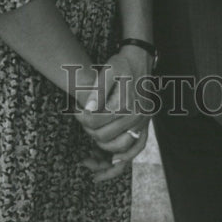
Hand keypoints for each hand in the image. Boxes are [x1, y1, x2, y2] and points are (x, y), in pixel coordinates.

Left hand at [74, 49, 151, 180]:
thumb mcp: (108, 71)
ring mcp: (142, 121)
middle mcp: (136, 115)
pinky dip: (127, 156)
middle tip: (81, 120)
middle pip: (105, 136)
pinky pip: (138, 147)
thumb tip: (87, 109)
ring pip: (120, 147)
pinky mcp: (146, 123)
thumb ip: (97, 90)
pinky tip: (113, 161)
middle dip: (88, 131)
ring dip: (103, 147)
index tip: (75, 110)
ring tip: (92, 137)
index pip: (95, 122)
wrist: (140, 59)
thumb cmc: (122, 64)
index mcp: (124, 103)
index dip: (80, 118)